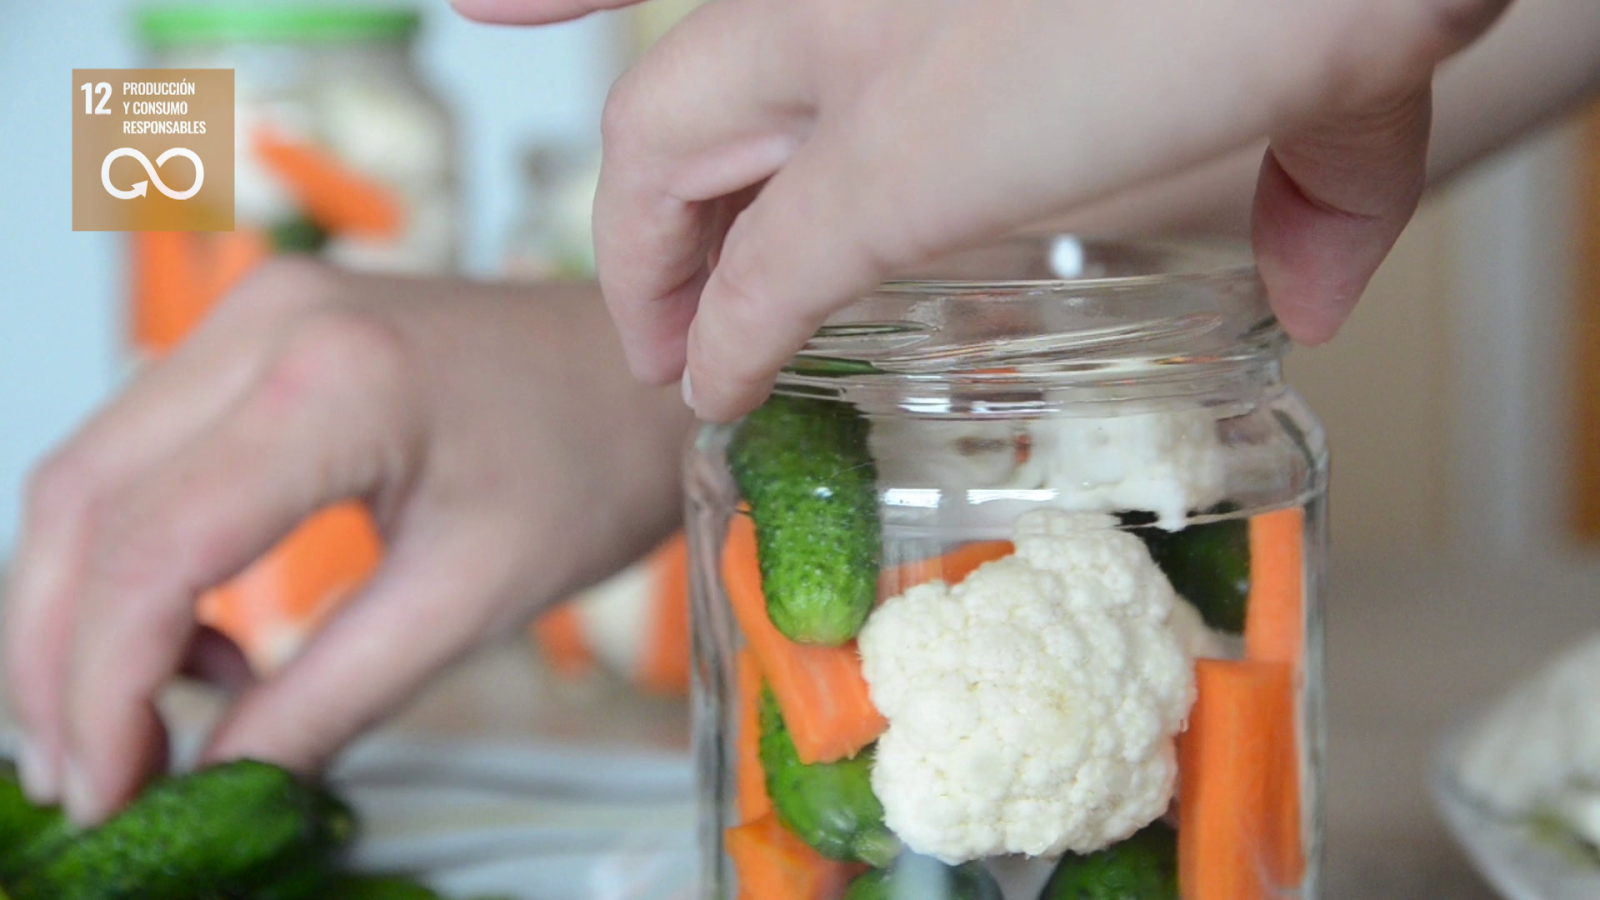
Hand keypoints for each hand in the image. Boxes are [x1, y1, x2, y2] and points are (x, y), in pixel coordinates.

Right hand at [5, 260, 689, 822]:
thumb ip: (331, 696)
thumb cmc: (592, 467)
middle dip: (59, 658)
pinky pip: (146, 452)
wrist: (642, 376)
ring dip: (84, 611)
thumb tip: (210, 780)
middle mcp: (267, 321)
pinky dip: (137, 558)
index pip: (153, 548)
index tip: (109, 790)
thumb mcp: (473, 598)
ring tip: (133, 726)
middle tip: (88, 776)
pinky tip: (202, 641)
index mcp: (334, 381)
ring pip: (94, 477)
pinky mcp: (260, 335)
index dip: (103, 687)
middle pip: (84, 503)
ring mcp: (255, 313)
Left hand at [459, 0, 1509, 420]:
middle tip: (655, 276)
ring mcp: (863, 57)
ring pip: (666, 146)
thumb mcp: (1326, 64)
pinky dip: (723, 337)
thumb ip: (1315, 170)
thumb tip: (1321, 290)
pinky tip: (711, 392)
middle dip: (643, 183)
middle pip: (677, 70)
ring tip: (662, 349)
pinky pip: (763, 272)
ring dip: (646, 257)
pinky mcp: (892, 169)